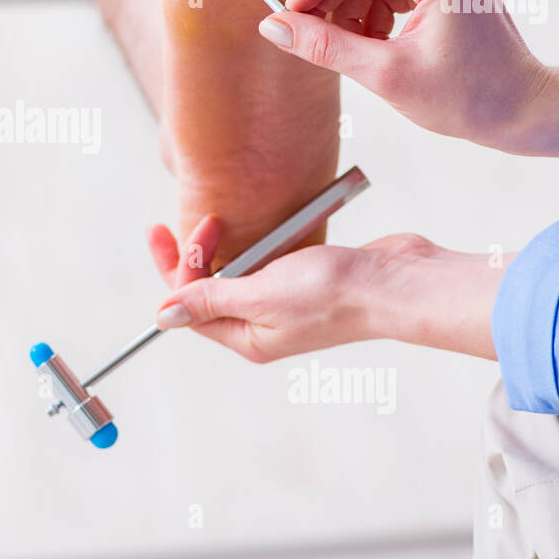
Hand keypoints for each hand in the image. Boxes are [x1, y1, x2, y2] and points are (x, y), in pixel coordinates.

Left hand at [148, 215, 501, 362]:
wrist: (397, 283)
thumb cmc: (333, 294)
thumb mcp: (260, 295)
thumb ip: (209, 300)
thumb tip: (161, 316)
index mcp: (247, 337)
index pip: (190, 304)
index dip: (174, 269)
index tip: (165, 231)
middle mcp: (263, 324)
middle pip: (210, 288)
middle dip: (197, 254)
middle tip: (202, 221)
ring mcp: (286, 302)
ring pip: (237, 272)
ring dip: (226, 247)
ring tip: (221, 221)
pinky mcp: (307, 280)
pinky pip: (266, 261)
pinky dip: (256, 243)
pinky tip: (256, 225)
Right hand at [257, 0, 551, 149]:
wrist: (525, 109)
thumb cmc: (469, 97)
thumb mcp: (386, 74)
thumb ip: (325, 45)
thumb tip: (274, 28)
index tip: (290, 15)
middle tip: (311, 37)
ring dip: (353, 8)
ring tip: (350, 48)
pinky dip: (374, 10)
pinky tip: (374, 43)